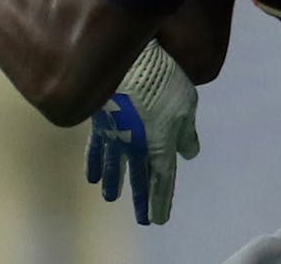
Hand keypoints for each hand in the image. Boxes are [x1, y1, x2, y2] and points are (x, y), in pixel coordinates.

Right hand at [87, 41, 199, 225]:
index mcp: (161, 146)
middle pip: (140, 178)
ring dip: (114, 183)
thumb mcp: (186, 104)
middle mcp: (137, 147)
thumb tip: (188, 153)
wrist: (130, 62)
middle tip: (142, 219)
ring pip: (115, 166)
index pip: (162, 181)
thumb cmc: (163, 81)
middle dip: (142, 198)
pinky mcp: (102, 122)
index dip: (161, 200)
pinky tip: (91, 177)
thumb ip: (186, 131)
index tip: (158, 219)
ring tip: (111, 198)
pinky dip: (95, 163)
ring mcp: (117, 136)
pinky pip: (96, 149)